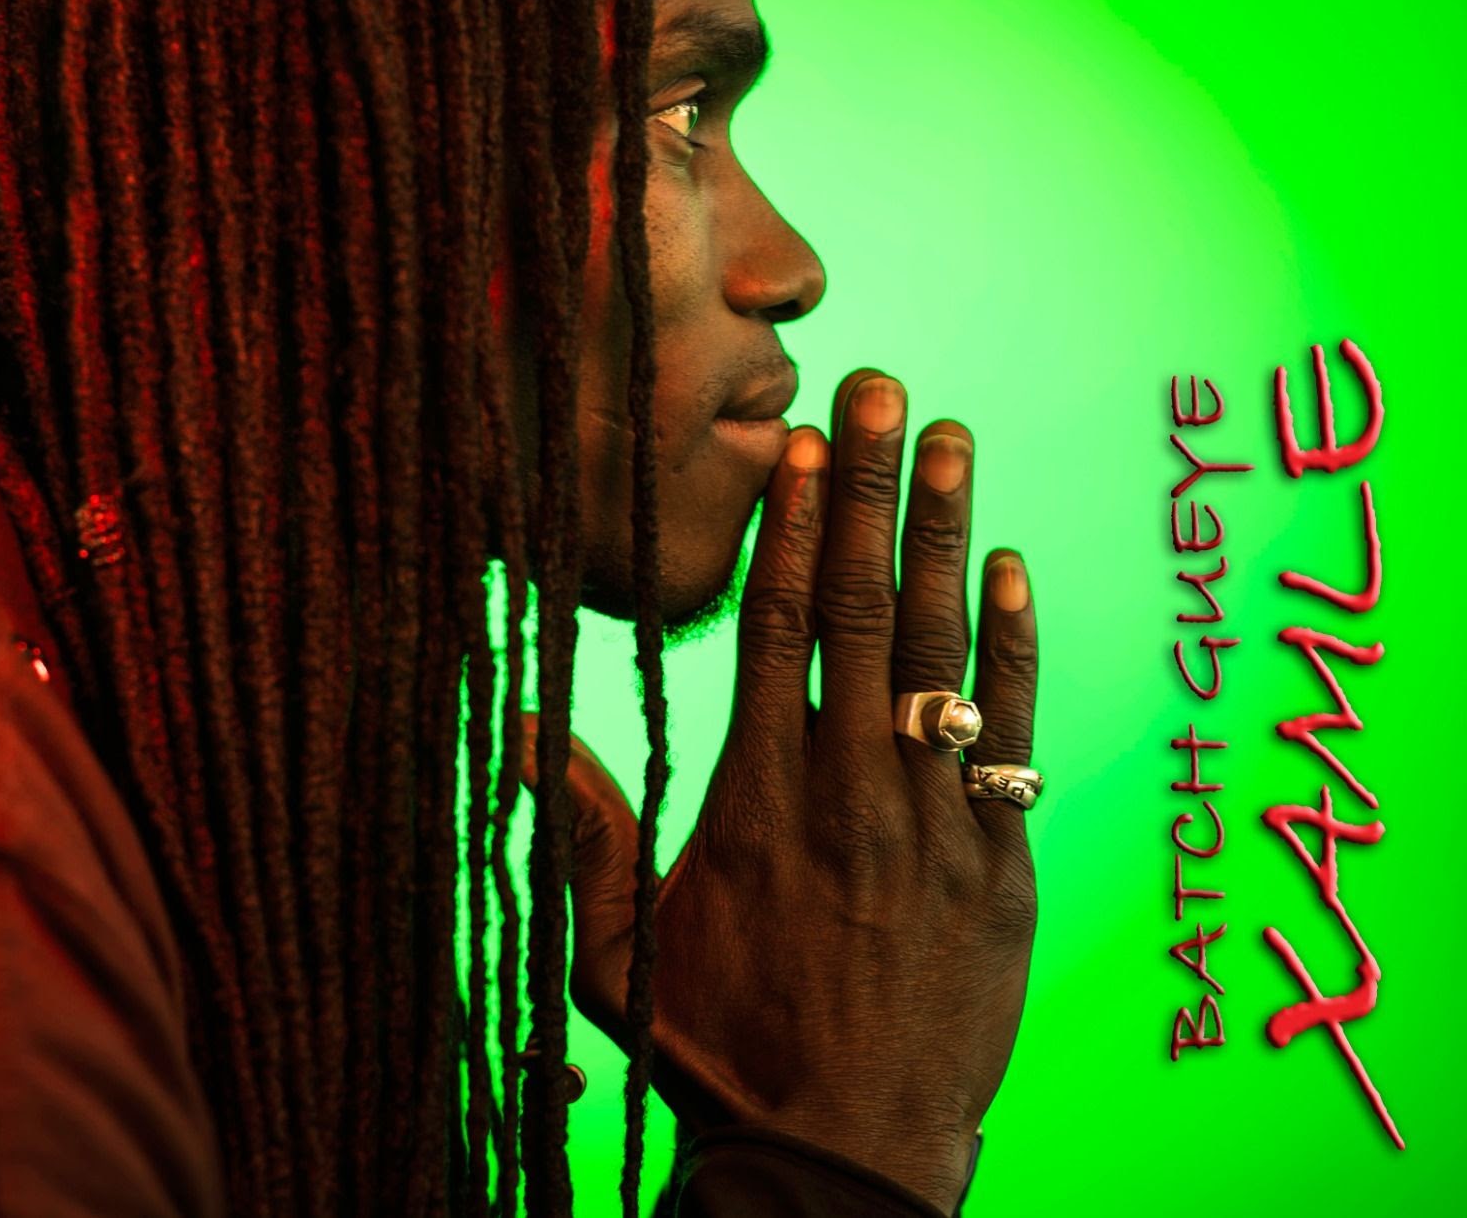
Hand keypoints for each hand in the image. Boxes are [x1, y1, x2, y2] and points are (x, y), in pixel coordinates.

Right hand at [526, 367, 1039, 1214]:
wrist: (840, 1161)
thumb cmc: (717, 1053)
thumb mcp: (612, 952)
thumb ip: (578, 833)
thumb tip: (517, 732)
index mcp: (754, 800)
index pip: (775, 628)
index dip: (789, 526)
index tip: (798, 441)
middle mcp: (847, 791)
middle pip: (863, 611)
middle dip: (869, 490)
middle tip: (884, 390)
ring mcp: (933, 824)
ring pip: (942, 654)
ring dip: (944, 537)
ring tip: (948, 435)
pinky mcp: (998, 867)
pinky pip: (1011, 737)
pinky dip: (1013, 648)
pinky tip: (1009, 565)